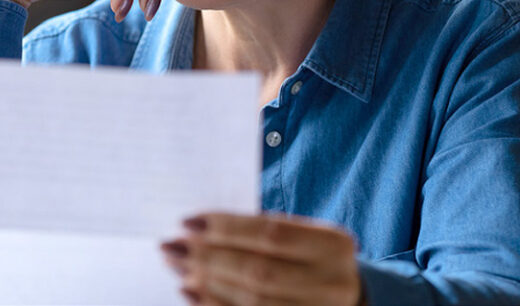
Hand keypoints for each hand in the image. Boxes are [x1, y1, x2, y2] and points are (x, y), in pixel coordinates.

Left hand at [161, 212, 363, 305]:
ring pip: (252, 301)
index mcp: (333, 244)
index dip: (227, 228)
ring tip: (177, 266)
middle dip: (208, 257)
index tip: (188, 221)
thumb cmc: (311, 256)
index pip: (272, 233)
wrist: (347, 296)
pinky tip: (191, 292)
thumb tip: (199, 228)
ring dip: (206, 283)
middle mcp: (331, 282)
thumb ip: (261, 231)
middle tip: (172, 245)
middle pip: (259, 271)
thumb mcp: (302, 236)